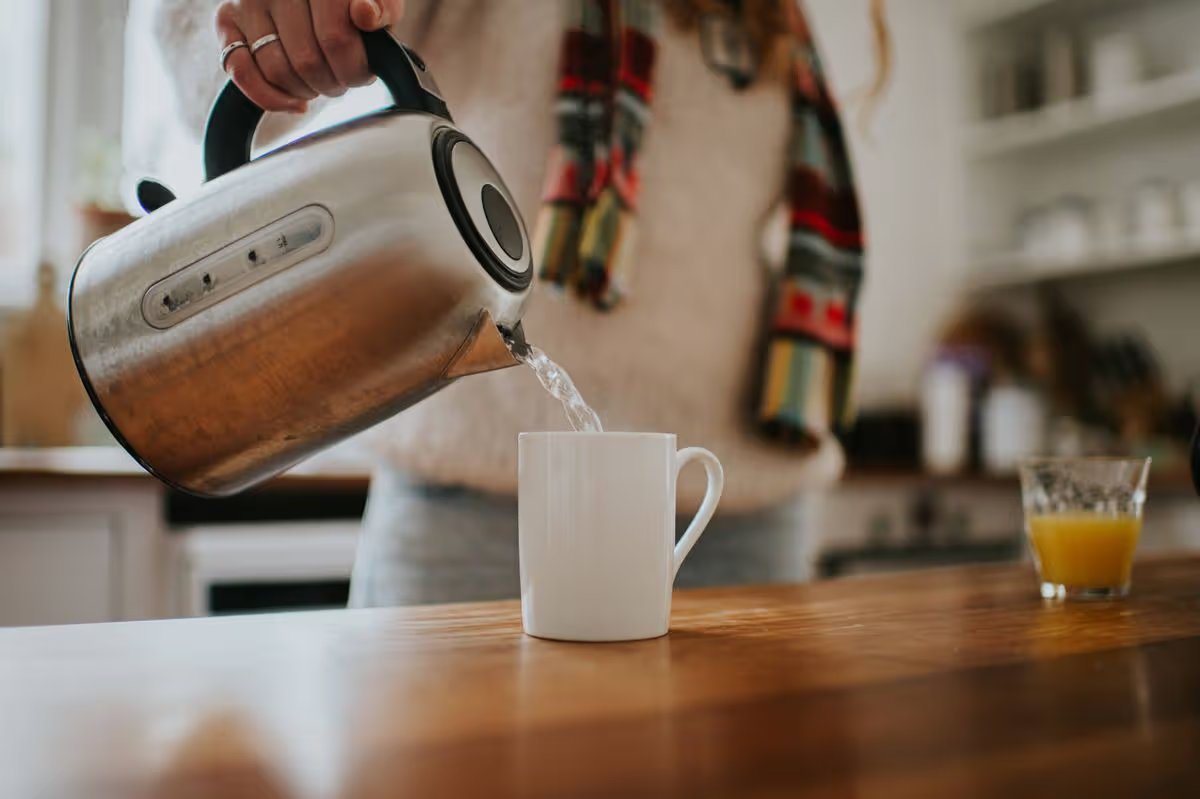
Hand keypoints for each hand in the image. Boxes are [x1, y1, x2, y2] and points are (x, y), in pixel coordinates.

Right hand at [215, 0, 405, 112]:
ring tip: (321, 82)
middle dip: (332, 83)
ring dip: (305, 91)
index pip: (335, 39)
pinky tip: (295, 103)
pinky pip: (239, 70)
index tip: (364, 74)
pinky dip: (269, 98)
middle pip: (305, 61)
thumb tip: (364, 14)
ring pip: (276, 71)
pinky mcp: (227, 18)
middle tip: (343, 80)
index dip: (355, 69)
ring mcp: (248, 0)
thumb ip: (383, 7)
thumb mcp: (381, 0)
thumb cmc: (354, 2)